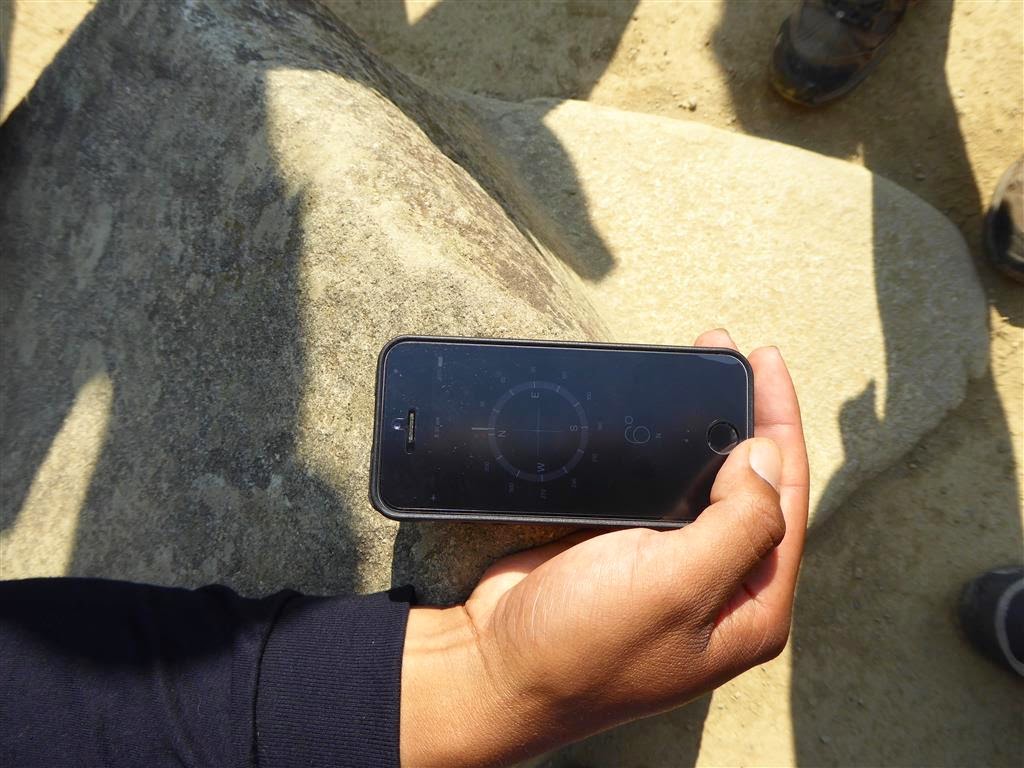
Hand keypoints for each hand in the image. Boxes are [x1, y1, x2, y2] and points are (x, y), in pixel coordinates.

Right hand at [400, 330, 808, 766]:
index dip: (780, 423)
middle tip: (727, 352)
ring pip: (706, 482)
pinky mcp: (627, 552)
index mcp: (751, 605)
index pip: (786, 497)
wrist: (496, 667)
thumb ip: (737, 525)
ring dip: (706, 426)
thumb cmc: (585, 646)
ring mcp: (672, 568)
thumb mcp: (676, 588)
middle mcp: (720, 586)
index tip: (766, 361)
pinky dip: (666, 448)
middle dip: (747, 416)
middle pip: (753, 485)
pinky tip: (659, 419)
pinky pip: (660, 488)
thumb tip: (765, 458)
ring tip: (699, 370)